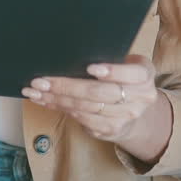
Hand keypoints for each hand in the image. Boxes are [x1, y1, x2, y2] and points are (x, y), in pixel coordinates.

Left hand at [21, 54, 161, 143]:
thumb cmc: (121, 76)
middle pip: (100, 93)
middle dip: (67, 86)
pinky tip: (46, 101)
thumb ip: (109, 58)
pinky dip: (61, 109)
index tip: (91, 68)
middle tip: (41, 81)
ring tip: (36, 91)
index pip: (132, 74)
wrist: (133, 108)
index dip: (112, 71)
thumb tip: (70, 50)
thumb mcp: (124, 63)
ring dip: (58, 100)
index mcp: (145, 75)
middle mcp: (140, 98)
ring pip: (87, 108)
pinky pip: (83, 120)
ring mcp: (126, 117)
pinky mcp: (111, 130)